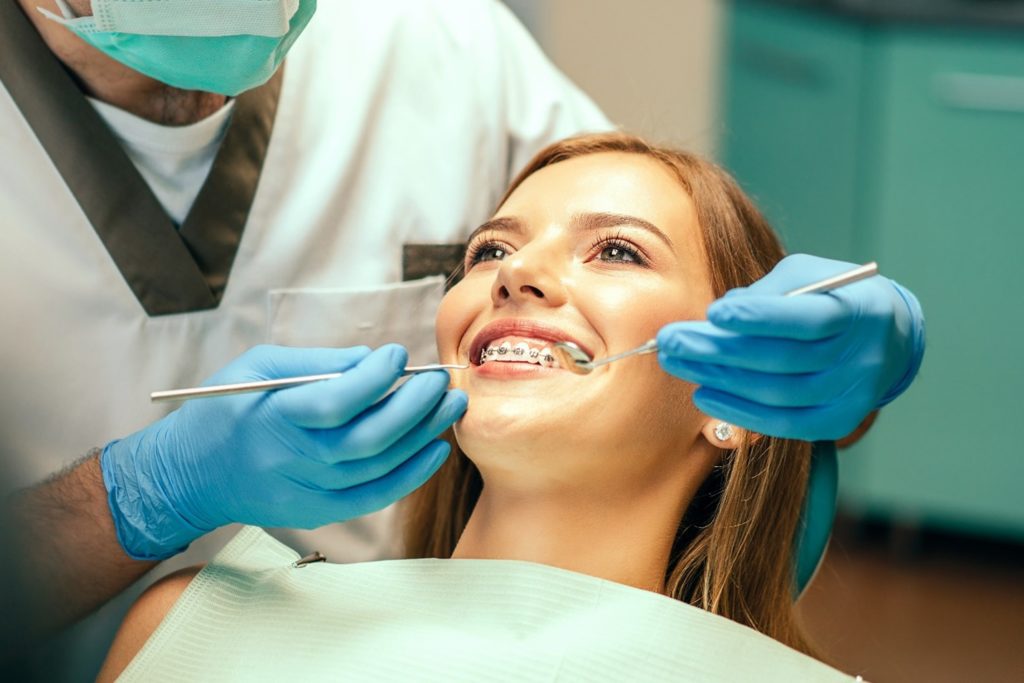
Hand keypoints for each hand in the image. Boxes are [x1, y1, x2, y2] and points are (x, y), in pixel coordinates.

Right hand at [101, 344, 466, 559]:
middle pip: (369, 437)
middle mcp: (292, 460)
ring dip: (422, 434)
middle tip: (441, 379)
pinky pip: (375, 497)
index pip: (337, 401)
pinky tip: (435, 448)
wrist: (190, 475)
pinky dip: (411, 475)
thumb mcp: (258, 369)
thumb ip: (318, 362)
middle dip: (415, 405)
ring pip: (379, 466)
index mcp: (272, 417)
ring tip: (450, 404)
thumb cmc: (226, 410)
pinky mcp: (318, 512)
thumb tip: (373, 359)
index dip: (376, 377)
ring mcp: (306, 492)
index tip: (398, 354)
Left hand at [657, 254, 923, 440]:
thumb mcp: (807, 276)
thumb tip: (717, 316)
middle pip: (781, 360)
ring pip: (776, 393)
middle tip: (669, 340)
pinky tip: (704, 394)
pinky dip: (739, 411)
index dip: (759, 318)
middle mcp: (861, 357)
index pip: (807, 320)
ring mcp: (852, 394)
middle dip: (718, 350)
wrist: (886, 335)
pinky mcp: (837, 420)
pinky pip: (783, 424)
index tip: (713, 312)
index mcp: (859, 311)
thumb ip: (766, 293)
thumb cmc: (831, 296)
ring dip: (719, 378)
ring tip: (677, 362)